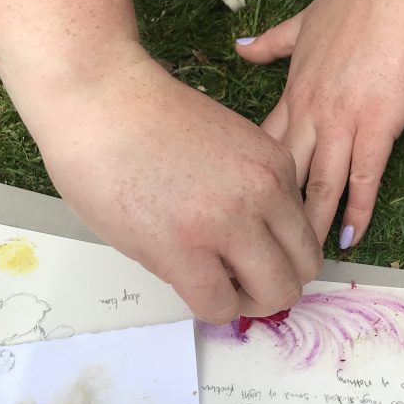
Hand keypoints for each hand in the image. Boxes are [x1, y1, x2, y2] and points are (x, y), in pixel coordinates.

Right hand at [0, 0, 320, 323]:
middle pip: (304, 270)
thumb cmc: (145, 118)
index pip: (306, 232)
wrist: (98, 97)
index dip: (281, 253)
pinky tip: (188, 283)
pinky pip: (218, 306)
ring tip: (217, 287)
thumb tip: (250, 239)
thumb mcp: (227, 146)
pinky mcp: (181, 251)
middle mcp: (263, 194)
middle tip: (240, 281)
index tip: (252, 255)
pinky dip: (210, 306)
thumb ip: (248, 189)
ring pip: (274, 295)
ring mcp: (225, 224)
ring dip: (248, 302)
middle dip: (275, 284)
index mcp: (276, 165)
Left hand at [238, 0, 403, 247]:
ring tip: (301, 263)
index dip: (251, 181)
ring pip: (319, 185)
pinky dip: (357, 211)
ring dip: (309, 226)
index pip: (263, 147)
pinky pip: (364, 178)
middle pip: (283, 177)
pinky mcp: (377, 125)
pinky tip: (350, 239)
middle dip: (272, 216)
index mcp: (293, 93)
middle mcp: (310, 113)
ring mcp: (342, 121)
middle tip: (261, 250)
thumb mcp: (304, 23)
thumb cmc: (357, 3)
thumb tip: (240, 47)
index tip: (238, 210)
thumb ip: (272, 43)